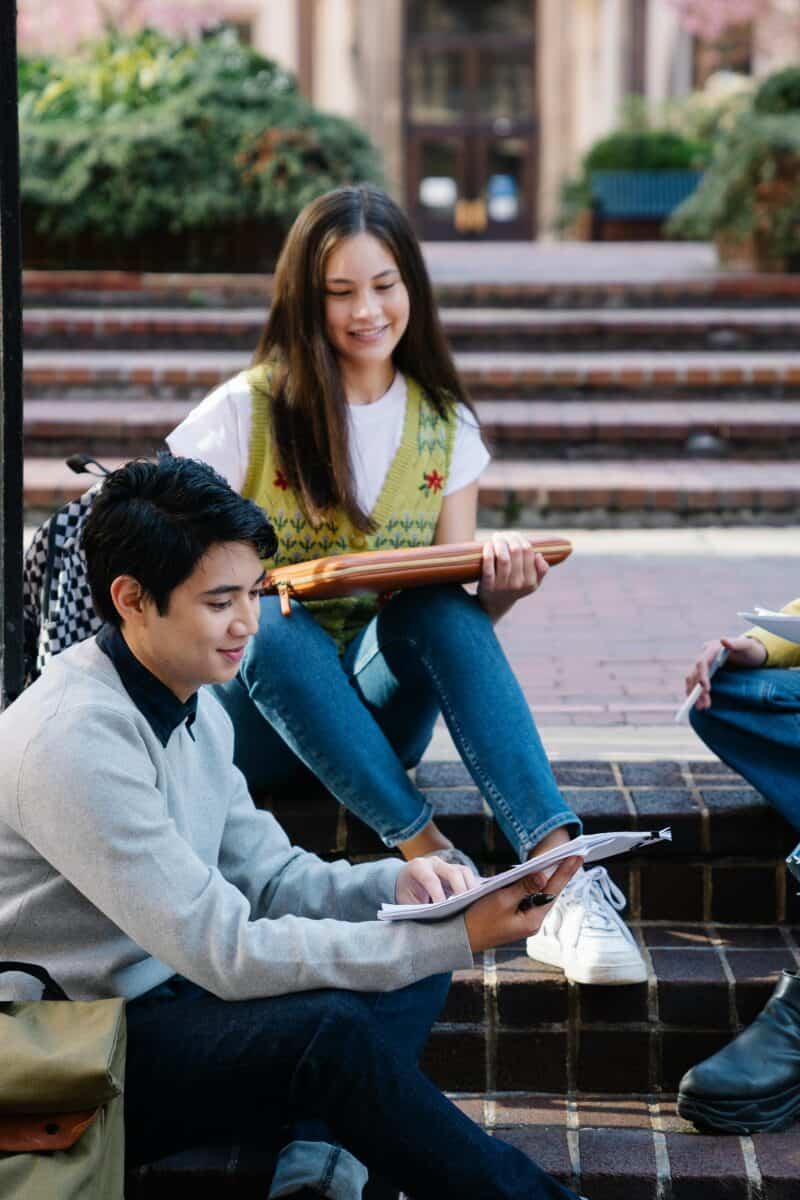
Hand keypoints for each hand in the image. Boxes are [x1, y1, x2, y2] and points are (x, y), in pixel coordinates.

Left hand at [395, 855, 479, 905]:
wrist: (405, 880)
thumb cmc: (406, 893)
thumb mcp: (406, 901)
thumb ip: (420, 909)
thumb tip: (435, 922)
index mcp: (418, 867)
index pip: (432, 881)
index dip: (439, 896)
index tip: (444, 911)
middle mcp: (434, 863)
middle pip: (453, 872)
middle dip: (460, 891)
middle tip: (463, 908)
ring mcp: (447, 865)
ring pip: (465, 872)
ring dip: (471, 889)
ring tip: (473, 906)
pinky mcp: (456, 870)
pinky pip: (468, 877)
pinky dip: (473, 889)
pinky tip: (475, 902)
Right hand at [464, 855, 582, 953]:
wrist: (461, 938)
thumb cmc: (478, 920)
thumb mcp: (501, 900)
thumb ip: (523, 887)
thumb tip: (543, 875)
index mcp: (532, 920)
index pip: (553, 890)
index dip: (565, 872)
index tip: (577, 856)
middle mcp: (532, 922)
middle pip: (550, 892)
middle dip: (560, 874)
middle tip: (575, 855)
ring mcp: (525, 921)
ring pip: (539, 895)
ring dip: (547, 878)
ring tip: (561, 861)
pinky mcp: (516, 918)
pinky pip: (529, 898)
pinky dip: (533, 885)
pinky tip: (537, 874)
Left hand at [477, 532, 548, 621]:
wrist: (494, 605)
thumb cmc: (514, 588)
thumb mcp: (532, 584)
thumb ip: (541, 571)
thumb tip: (539, 555)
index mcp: (531, 581)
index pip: (528, 551)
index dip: (520, 538)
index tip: (513, 535)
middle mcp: (518, 583)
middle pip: (516, 551)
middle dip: (509, 537)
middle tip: (502, 534)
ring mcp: (502, 585)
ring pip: (503, 557)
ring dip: (499, 542)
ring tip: (496, 538)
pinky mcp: (488, 585)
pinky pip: (488, 567)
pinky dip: (488, 553)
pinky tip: (488, 545)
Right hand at [686, 636, 766, 710]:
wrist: (753, 655)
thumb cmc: (752, 650)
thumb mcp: (748, 646)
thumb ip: (737, 643)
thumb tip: (723, 640)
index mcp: (712, 649)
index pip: (701, 662)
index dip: (701, 676)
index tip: (706, 689)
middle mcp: (705, 657)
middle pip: (695, 674)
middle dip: (696, 690)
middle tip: (703, 706)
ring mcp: (705, 666)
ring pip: (693, 681)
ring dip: (694, 695)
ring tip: (701, 708)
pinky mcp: (707, 674)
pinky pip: (697, 684)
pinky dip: (696, 694)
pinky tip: (699, 704)